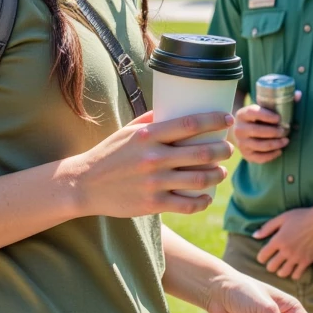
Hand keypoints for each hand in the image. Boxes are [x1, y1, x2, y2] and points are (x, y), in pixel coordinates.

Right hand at [69, 111, 232, 218]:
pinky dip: (203, 200)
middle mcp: (154, 158)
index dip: (214, 121)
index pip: (190, 124)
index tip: (227, 120)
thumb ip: (151, 121)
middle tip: (228, 149)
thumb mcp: (127, 131)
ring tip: (221, 171)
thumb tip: (175, 108)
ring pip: (200, 179)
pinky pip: (188, 204)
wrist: (85, 184)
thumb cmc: (109, 155)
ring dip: (218, 175)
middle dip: (223, 150)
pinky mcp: (153, 204)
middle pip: (203, 153)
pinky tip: (206, 196)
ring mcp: (155, 183)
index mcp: (149, 136)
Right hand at [232, 93, 299, 162]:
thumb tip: (298, 94)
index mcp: (242, 114)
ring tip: (286, 141)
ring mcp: (241, 143)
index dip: (266, 115)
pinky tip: (279, 151)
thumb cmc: (258, 118)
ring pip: (260, 145)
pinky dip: (272, 155)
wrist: (242, 132)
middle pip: (257, 131)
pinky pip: (259, 158)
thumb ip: (281, 101)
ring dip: (276, 144)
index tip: (279, 118)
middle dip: (274, 132)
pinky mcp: (246, 155)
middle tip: (285, 130)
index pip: (253, 113)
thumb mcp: (263, 108)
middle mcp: (239, 129)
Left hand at [253, 203, 312, 280]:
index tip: (265, 255)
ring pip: (283, 273)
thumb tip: (254, 236)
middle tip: (274, 261)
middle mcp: (286, 251)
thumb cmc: (302, 216)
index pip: (262, 256)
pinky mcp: (307, 261)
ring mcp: (297, 257)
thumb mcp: (282, 217)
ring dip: (281, 271)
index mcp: (278, 240)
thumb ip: (267, 227)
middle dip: (270, 265)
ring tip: (283, 266)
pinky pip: (297, 275)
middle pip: (271, 267)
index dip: (261, 257)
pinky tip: (294, 268)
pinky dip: (293, 274)